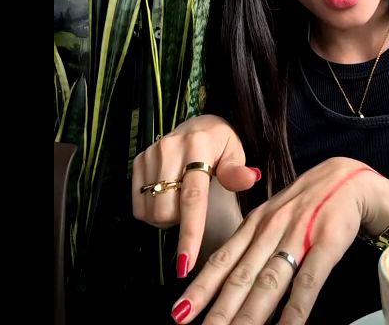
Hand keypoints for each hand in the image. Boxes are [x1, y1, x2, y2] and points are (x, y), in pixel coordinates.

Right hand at [132, 114, 260, 277]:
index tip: (186, 263)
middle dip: (180, 223)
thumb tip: (250, 178)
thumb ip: (238, 171)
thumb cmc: (222, 144)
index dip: (190, 233)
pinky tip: (167, 197)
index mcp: (198, 145)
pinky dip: (153, 211)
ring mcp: (150, 154)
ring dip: (167, 218)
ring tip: (182, 201)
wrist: (200, 125)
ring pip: (151, 211)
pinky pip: (139, 205)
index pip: (192, 198)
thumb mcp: (236, 153)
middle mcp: (170, 148)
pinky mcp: (138, 161)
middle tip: (194, 210)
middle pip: (167, 210)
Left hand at [169, 156, 385, 324]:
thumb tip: (229, 278)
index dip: (200, 289)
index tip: (180, 313)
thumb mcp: (275, 215)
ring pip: (268, 282)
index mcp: (255, 224)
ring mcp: (298, 236)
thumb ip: (253, 244)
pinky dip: (295, 309)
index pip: (222, 261)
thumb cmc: (311, 202)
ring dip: (249, 316)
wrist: (350, 176)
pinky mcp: (326, 242)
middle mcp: (271, 230)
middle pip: (240, 277)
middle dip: (218, 311)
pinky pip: (308, 281)